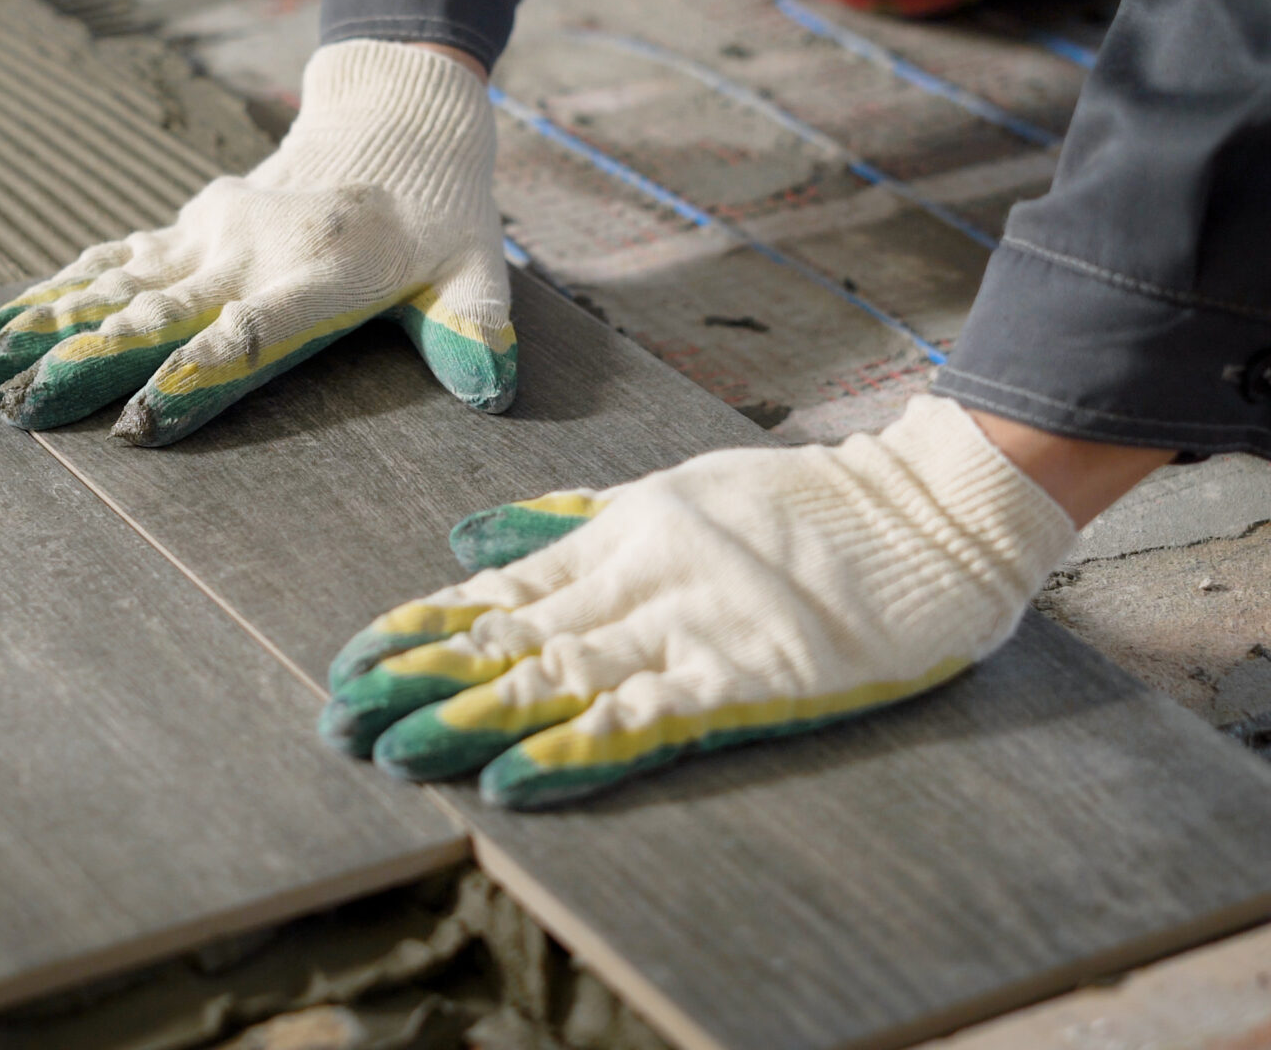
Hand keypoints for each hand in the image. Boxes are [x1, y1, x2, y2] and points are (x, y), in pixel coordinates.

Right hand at [0, 40, 515, 445]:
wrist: (397, 116)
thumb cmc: (442, 213)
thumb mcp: (477, 266)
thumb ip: (477, 327)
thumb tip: (493, 392)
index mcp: (321, 268)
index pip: (250, 333)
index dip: (194, 378)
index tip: (137, 421)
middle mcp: (252, 247)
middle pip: (159, 315)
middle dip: (84, 365)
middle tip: (20, 410)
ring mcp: (212, 232)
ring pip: (118, 286)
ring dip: (48, 327)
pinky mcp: (189, 225)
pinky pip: (114, 262)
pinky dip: (56, 292)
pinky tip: (1, 326)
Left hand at [318, 396, 1080, 807]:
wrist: (933, 512)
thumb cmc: (810, 506)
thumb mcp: (672, 493)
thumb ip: (568, 522)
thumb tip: (465, 539)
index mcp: (625, 535)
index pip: (501, 588)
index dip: (423, 626)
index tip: (353, 658)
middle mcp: (642, 580)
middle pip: (511, 635)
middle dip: (420, 678)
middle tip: (337, 715)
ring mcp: (694, 629)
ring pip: (560, 676)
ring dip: (472, 717)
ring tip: (393, 750)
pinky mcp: (748, 679)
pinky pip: (645, 721)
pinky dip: (576, 750)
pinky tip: (514, 779)